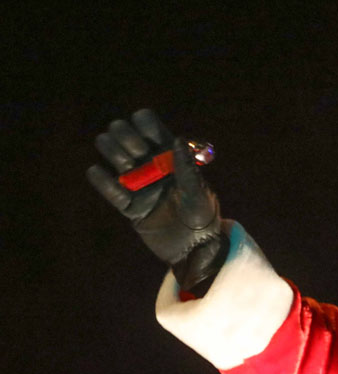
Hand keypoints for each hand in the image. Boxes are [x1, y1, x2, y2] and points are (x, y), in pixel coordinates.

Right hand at [87, 109, 225, 291]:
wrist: (196, 250)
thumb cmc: (204, 217)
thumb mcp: (198, 192)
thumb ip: (187, 168)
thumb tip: (177, 139)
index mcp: (171, 156)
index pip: (149, 126)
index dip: (143, 123)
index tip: (149, 137)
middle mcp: (152, 165)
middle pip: (125, 135)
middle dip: (125, 137)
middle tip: (138, 153)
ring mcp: (139, 184)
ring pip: (113, 156)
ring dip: (112, 152)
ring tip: (126, 166)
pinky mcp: (130, 206)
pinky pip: (109, 190)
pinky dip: (101, 180)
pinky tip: (97, 171)